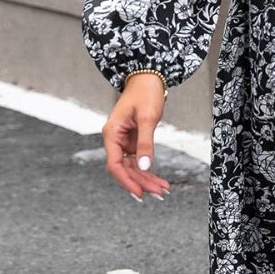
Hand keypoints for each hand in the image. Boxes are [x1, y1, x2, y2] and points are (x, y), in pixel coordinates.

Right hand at [102, 74, 170, 200]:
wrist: (148, 79)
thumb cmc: (145, 94)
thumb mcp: (147, 118)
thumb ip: (146, 143)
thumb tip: (145, 167)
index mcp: (111, 134)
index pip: (114, 164)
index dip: (126, 181)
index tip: (139, 193)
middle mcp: (114, 140)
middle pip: (125, 169)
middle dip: (141, 182)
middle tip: (159, 194)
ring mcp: (123, 142)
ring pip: (132, 168)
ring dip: (146, 179)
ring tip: (163, 191)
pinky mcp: (133, 142)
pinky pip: (138, 161)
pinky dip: (148, 171)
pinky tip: (159, 181)